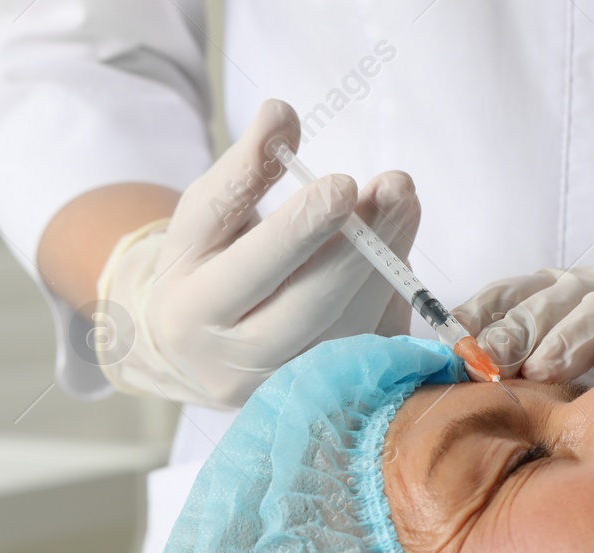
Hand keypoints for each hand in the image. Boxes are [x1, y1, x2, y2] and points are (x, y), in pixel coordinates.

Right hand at [95, 100, 419, 407]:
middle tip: (394, 186)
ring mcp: (282, 388)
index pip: (248, 267)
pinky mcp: (321, 396)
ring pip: (347, 328)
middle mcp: (232, 362)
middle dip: (359, 245)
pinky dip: (389, 291)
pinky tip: (396, 244)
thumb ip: (242, 170)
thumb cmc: (205, 267)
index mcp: (190, 311)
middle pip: (306, 307)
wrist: (197, 350)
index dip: (299, 228)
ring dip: (386, 262)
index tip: (344, 183)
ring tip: (403, 201)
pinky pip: (369, 344)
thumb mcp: (205, 216)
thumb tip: (280, 115)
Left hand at [453, 266, 593, 378]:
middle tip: (490, 361)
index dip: (482, 313)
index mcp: (567, 294)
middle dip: (517, 330)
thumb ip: (531, 370)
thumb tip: (467, 393)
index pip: (515, 293)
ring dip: (572, 337)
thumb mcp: (582, 362)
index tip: (453, 342)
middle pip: (554, 300)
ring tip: (544, 368)